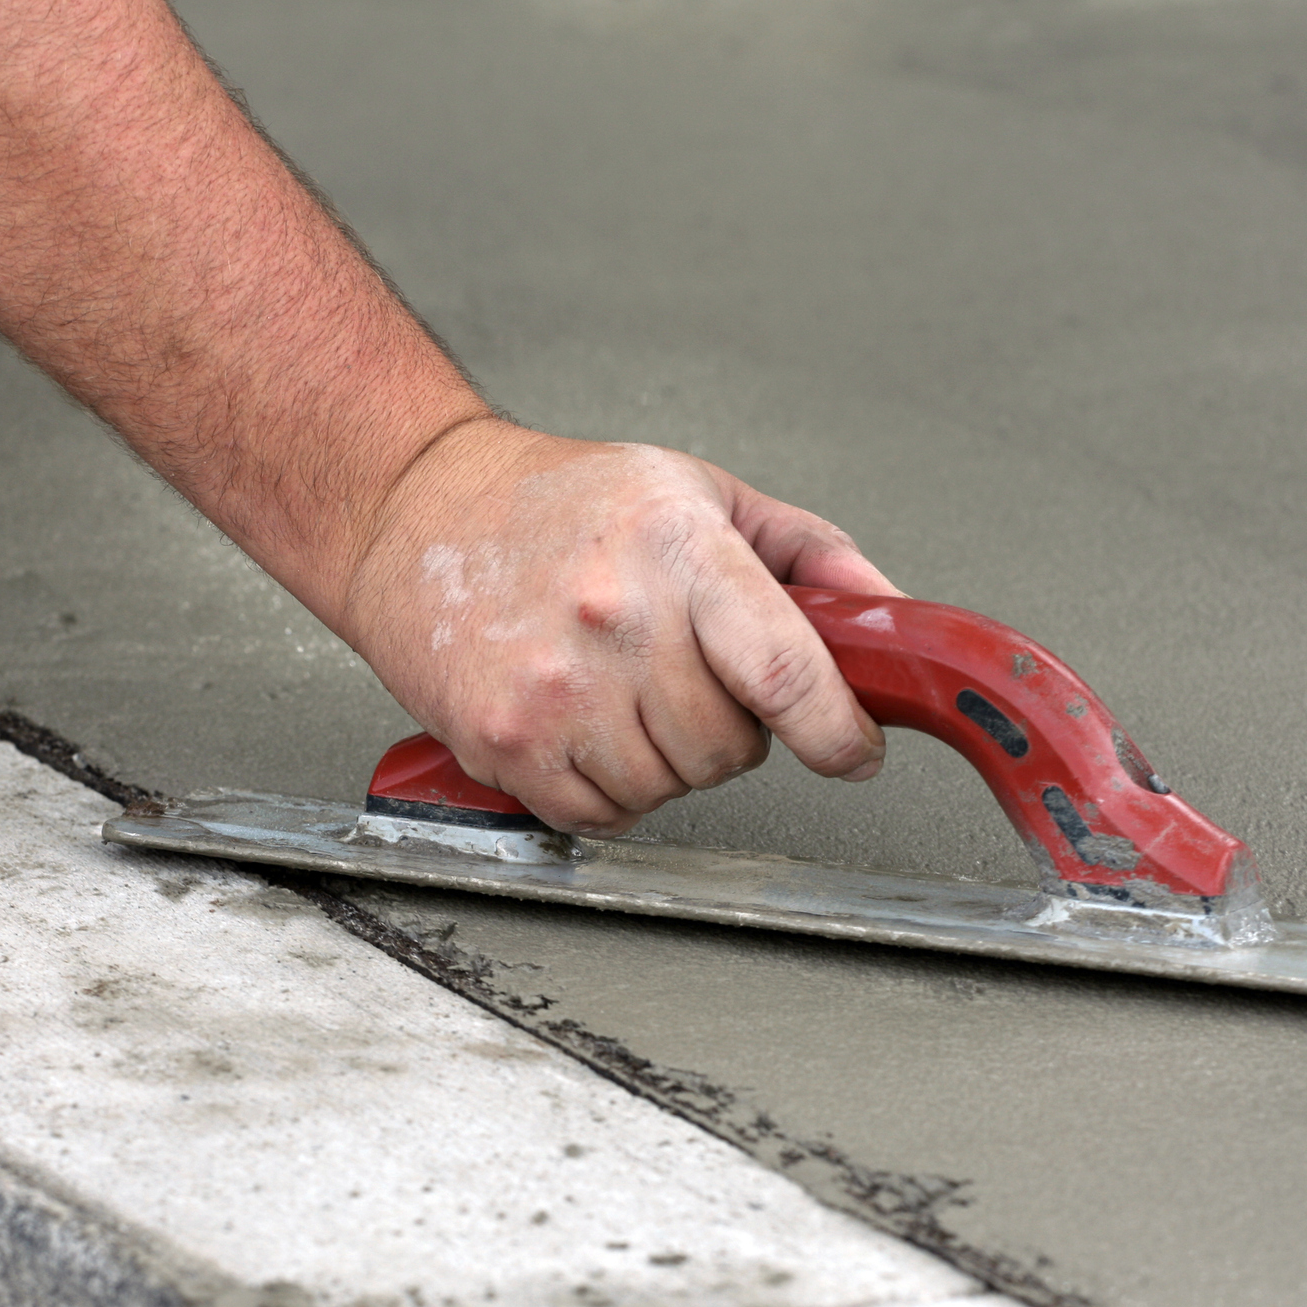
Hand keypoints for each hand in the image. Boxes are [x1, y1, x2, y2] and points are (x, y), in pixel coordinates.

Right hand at [335, 420, 900, 835]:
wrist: (419, 507)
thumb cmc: (560, 501)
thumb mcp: (701, 492)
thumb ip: (810, 553)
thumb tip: (887, 617)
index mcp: (677, 549)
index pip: (785, 672)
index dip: (838, 731)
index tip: (854, 749)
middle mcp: (614, 618)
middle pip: (730, 748)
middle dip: (730, 728)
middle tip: (687, 678)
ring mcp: (554, 688)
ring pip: (670, 788)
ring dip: (667, 759)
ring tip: (624, 689)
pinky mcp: (506, 742)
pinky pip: (603, 814)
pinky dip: (609, 787)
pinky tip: (584, 721)